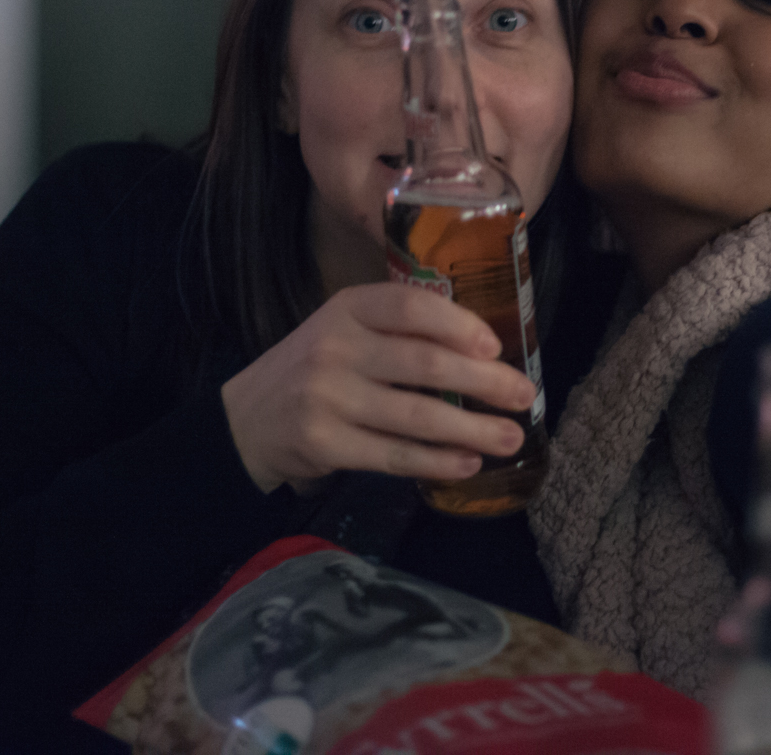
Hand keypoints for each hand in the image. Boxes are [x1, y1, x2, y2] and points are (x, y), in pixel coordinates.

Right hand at [219, 283, 534, 495]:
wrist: (247, 418)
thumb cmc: (316, 368)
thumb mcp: (346, 331)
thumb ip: (399, 332)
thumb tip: (484, 352)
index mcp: (348, 309)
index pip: (411, 306)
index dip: (459, 325)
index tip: (496, 347)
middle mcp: (336, 347)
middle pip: (424, 364)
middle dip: (484, 382)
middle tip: (524, 396)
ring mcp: (328, 397)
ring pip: (417, 416)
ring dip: (472, 429)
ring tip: (510, 438)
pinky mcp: (325, 443)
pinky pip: (394, 455)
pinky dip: (437, 461)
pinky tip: (467, 464)